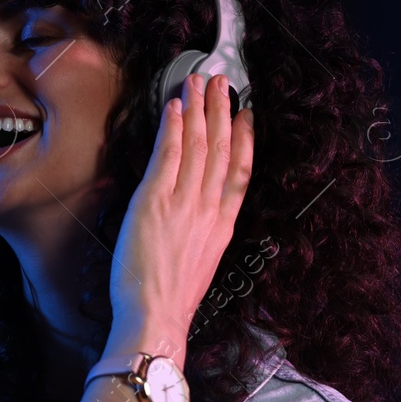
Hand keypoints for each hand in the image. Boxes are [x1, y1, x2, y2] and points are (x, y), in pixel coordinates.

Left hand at [107, 73, 253, 360]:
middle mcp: (208, 209)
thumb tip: (194, 218)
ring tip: (198, 83)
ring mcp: (184, 203)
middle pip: (221, 149)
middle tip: (221, 83)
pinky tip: (174, 108)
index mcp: (222, 226)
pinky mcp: (155, 202)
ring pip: (197, 145)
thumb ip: (202, 234)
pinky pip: (168, 155)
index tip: (245, 115)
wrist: (156, 318)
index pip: (239, 172)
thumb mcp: (200, 264)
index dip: (244, 139)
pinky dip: (173, 128)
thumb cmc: (169, 301)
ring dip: (198, 109)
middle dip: (221, 111)